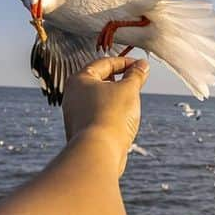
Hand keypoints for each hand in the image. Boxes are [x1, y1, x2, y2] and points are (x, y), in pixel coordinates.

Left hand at [62, 56, 149, 175]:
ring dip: (118, 100)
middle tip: (138, 83)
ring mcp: (76, 115)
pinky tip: (123, 123)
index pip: (104, 63)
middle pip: (101, 81)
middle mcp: (73, 96)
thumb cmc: (111, 116)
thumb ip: (136, 75)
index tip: (141, 66)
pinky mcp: (82, 132)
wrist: (99, 152)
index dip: (125, 62)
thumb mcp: (129, 89)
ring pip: (101, 101)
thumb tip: (142, 65)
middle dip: (121, 82)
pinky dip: (113, 115)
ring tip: (132, 106)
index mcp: (79, 80)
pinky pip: (100, 117)